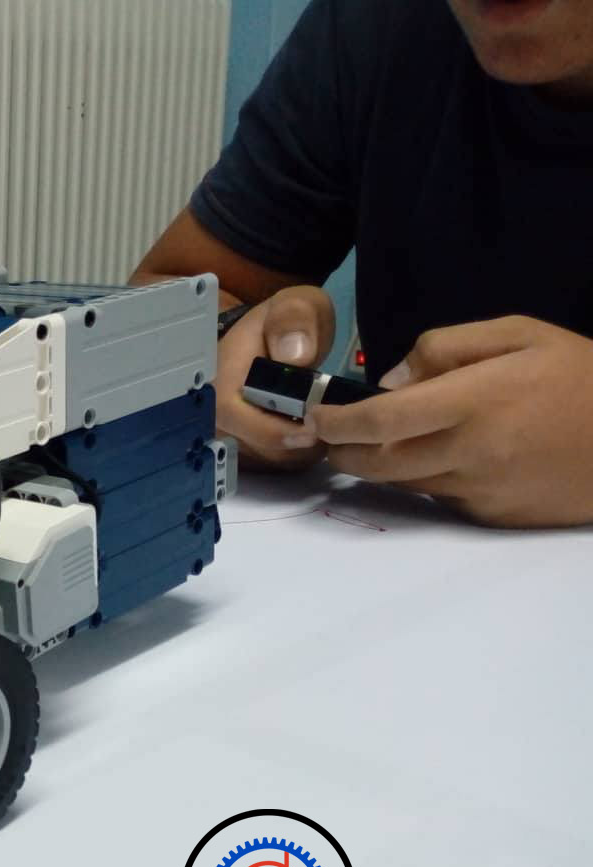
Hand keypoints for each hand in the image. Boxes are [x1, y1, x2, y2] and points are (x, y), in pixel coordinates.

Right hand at [216, 285, 336, 469]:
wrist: (271, 338)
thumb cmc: (283, 324)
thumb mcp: (294, 306)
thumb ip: (295, 321)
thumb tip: (294, 357)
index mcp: (218, 376)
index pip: (231, 415)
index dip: (268, 430)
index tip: (311, 431)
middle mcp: (214, 410)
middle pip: (253, 446)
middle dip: (298, 443)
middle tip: (335, 425)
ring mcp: (229, 432)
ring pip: (268, 459)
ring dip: (303, 450)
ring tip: (327, 423)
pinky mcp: (245, 447)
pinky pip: (275, 464)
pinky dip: (301, 454)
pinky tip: (315, 431)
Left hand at [307, 317, 592, 527]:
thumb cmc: (579, 375)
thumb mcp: (519, 333)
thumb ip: (444, 347)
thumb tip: (389, 380)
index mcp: (473, 401)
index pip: (380, 421)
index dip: (337, 422)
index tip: (316, 415)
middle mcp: (469, 452)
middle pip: (376, 463)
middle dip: (342, 451)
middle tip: (328, 435)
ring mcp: (480, 491)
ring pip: (402, 485)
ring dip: (378, 466)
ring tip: (375, 442)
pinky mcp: (492, 517)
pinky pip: (438, 499)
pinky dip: (424, 480)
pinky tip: (438, 458)